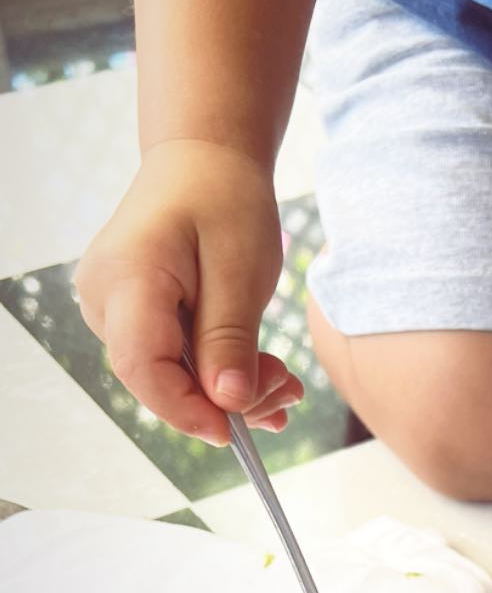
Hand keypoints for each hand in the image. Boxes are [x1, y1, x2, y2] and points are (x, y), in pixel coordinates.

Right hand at [75, 141, 301, 443]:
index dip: (186, 409)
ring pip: (167, 374)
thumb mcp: (241, 268)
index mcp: (127, 278)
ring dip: (228, 388)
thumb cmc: (223, 198)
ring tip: (284, 382)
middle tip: (286, 391)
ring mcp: (111, 307)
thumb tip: (229, 405)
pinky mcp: (130, 314)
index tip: (233, 432)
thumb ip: (230, 339)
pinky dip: (216, 370)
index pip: (143, 367)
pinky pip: (171, 357)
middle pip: (156, 378)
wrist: (203, 160)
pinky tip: (262, 376)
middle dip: (223, 400)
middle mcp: (104, 297)